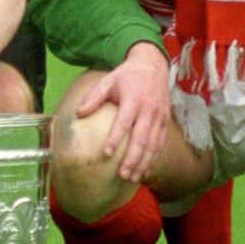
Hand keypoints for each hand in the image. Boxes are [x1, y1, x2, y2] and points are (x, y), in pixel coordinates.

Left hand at [76, 43, 169, 183]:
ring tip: (133, 178)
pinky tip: (145, 170)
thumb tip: (78, 114)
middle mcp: (149, 109)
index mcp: (133, 99)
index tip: (106, 153)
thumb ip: (94, 97)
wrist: (153, 65)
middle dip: (132, 158)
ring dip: (143, 162)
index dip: (116, 138)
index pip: (124, 121)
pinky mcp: (165, 121)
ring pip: (153, 144)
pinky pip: (161, 143)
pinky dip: (154, 158)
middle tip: (122, 175)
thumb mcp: (108, 80)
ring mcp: (159, 116)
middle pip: (141, 137)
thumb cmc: (127, 75)